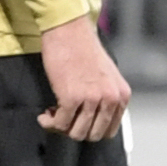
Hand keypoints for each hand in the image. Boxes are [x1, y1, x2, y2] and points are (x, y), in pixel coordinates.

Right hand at [34, 14, 129, 141]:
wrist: (68, 30)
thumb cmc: (83, 49)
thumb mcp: (107, 76)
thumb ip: (106, 97)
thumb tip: (93, 119)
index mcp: (121, 95)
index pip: (109, 130)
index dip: (90, 130)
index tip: (78, 122)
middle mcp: (110, 99)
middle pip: (93, 135)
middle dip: (75, 131)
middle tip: (63, 119)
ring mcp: (91, 99)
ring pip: (76, 133)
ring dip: (61, 128)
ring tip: (52, 115)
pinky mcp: (71, 97)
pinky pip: (60, 123)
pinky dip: (49, 123)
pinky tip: (44, 115)